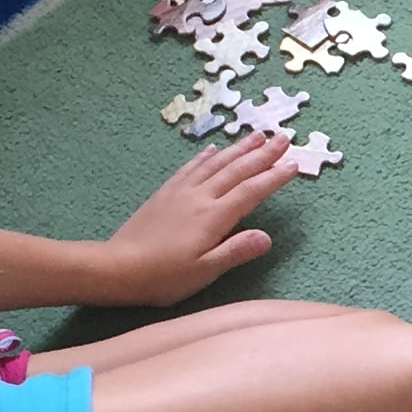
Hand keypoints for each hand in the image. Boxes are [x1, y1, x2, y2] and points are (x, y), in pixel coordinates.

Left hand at [95, 134, 295, 304]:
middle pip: (237, 170)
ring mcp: (181, 191)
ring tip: (257, 135)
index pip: (251, 191)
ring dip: (238, 149)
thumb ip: (236, 251)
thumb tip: (267, 237)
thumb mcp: (204, 271)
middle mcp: (200, 196)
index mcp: (214, 216)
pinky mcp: (165, 193)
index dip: (274, 177)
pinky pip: (191, 168)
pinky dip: (205, 156)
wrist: (118, 267)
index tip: (294, 164)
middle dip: (263, 153)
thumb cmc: (164, 276)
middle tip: (284, 137)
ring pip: (216, 163)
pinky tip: (213, 149)